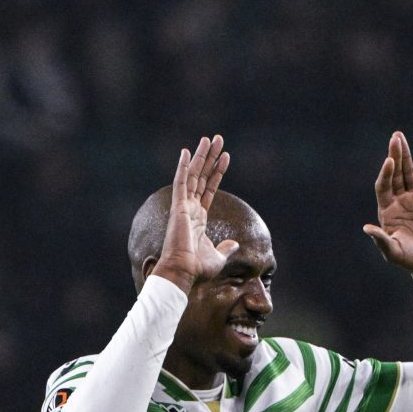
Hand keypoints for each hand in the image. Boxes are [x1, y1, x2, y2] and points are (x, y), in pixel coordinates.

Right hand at [153, 136, 238, 292]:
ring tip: (209, 139)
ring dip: (202, 157)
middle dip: (210, 158)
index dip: (217, 172)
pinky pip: (181, 182)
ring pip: (194, 175)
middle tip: (218, 139)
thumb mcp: (218, 256)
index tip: (226, 157)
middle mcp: (190, 208)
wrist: (184, 272)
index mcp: (198, 217)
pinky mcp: (178, 207)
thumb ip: (226, 247)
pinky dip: (183, 167)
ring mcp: (183, 206)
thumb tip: (234, 243)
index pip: (209, 188)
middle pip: (202, 176)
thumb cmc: (198, 267)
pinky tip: (187, 151)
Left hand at [365, 132, 412, 292]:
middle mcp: (400, 201)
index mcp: (388, 211)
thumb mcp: (395, 252)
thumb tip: (367, 228)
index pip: (384, 187)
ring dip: (405, 154)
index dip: (386, 174)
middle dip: (394, 156)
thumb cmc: (411, 260)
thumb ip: (382, 240)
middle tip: (395, 138)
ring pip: (408, 171)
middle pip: (395, 173)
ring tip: (401, 137)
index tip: (389, 162)